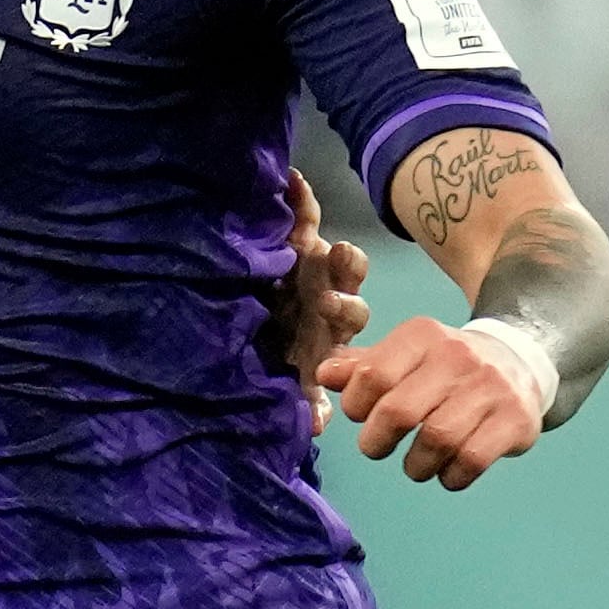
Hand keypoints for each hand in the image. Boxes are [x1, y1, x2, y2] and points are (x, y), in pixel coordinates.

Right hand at [267, 168, 371, 434]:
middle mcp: (330, 292)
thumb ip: (306, 394)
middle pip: (349, 285)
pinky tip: (293, 179)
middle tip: (328, 295)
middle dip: (343, 287)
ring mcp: (319, 266)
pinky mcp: (301, 239)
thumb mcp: (291, 371)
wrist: (259, 314)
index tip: (331, 312)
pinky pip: (305, 214)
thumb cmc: (277, 346)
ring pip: (338, 254)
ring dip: (337, 254)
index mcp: (330, 326)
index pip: (348, 317)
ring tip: (329, 248)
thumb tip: (319, 429)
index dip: (344, 313)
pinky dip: (301, 197)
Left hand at [316, 316, 544, 491]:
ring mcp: (491, 388)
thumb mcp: (404, 355)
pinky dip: (451, 476)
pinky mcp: (516, 420)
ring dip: (415, 465)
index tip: (361, 416)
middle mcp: (458, 356)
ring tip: (414, 464)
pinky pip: (472, 460)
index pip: (373, 375)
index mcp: (423, 335)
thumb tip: (325, 374)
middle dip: (376, 441)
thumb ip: (362, 366)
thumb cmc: (444, 366)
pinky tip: (447, 471)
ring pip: (437, 440)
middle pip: (399, 411)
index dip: (356, 406)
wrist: (519, 362)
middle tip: (376, 448)